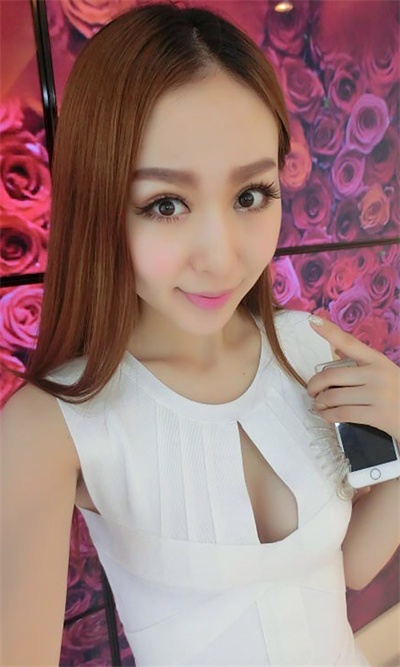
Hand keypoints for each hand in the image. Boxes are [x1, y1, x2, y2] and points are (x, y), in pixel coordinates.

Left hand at [307, 315, 399, 440]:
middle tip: (311, 391)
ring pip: (334, 396)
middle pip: (332, 375)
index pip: (349, 343)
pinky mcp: (377, 415)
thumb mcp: (384, 371)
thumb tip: (336, 350)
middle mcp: (377, 374)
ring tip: (319, 405)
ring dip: (320, 402)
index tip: (313, 320)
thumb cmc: (398, 393)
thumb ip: (361, 363)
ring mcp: (377, 394)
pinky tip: (327, 415)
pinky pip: (342, 414)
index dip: (329, 332)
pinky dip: (328, 415)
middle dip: (314, 385)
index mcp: (377, 360)